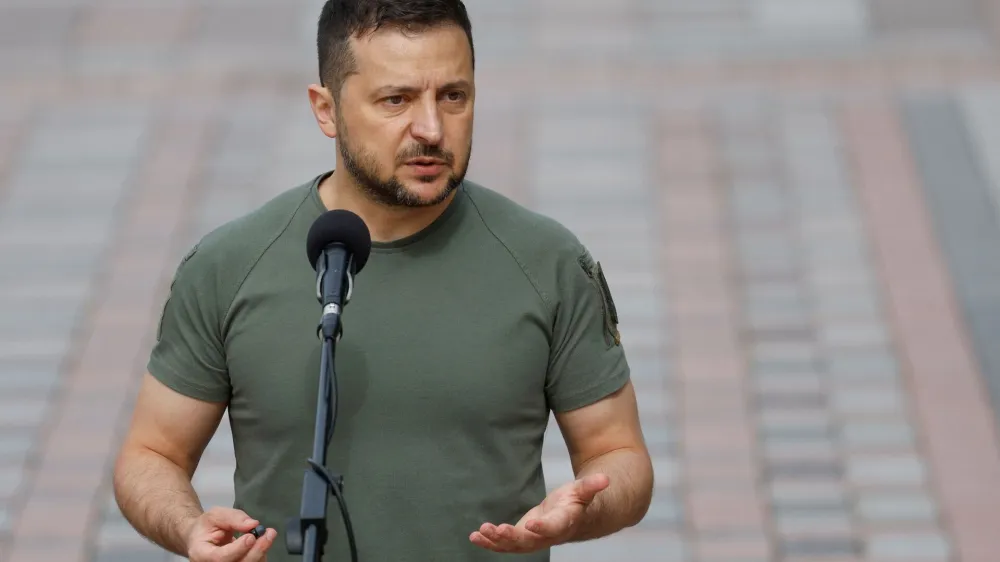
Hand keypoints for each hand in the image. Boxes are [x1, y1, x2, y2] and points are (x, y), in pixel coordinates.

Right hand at [185, 507, 277, 561]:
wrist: (201, 537)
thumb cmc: (206, 526)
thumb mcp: (215, 515)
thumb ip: (232, 518)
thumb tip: (253, 524)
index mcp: (201, 554)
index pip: (220, 557)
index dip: (238, 549)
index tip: (251, 536)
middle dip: (256, 550)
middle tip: (269, 534)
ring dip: (261, 552)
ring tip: (268, 535)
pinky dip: (260, 554)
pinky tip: (263, 542)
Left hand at [470, 473, 609, 553]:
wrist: (573, 517)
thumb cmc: (578, 502)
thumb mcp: (584, 490)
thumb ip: (591, 486)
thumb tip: (606, 479)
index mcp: (563, 523)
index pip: (553, 528)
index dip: (543, 528)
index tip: (531, 524)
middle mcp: (547, 536)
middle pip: (529, 541)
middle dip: (511, 537)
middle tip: (495, 529)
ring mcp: (533, 539)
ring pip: (514, 546)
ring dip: (496, 541)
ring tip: (480, 533)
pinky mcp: (522, 537)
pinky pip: (505, 544)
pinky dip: (490, 542)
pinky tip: (475, 537)